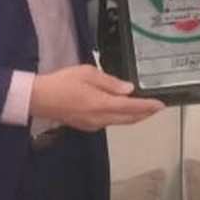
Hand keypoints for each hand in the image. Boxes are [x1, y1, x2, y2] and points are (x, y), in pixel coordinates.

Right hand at [31, 64, 163, 131]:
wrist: (39, 98)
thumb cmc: (62, 83)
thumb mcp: (87, 74)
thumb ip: (110, 82)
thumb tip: (128, 89)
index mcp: (102, 104)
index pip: (132, 107)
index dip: (148, 106)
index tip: (160, 105)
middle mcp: (100, 118)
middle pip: (129, 118)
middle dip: (144, 114)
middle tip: (156, 107)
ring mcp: (93, 124)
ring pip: (120, 122)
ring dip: (133, 116)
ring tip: (143, 108)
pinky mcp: (86, 125)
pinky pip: (110, 122)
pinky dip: (121, 117)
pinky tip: (122, 110)